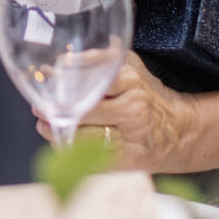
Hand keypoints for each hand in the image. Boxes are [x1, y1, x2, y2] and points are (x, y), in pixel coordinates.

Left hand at [37, 54, 218, 172]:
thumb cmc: (149, 97)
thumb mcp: (131, 69)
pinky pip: (89, 159)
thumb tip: (68, 57)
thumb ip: (102, 59)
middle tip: (39, 106)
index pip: (90, 78)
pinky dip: (70, 151)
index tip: (48, 78)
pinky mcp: (126, 161)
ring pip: (82, 137)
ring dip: (56, 132)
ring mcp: (130, 138)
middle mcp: (133, 109)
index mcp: (132, 81)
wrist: (179, 131)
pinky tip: (63, 142)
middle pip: (82, 110)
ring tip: (44, 124)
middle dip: (54, 109)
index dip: (64, 80)